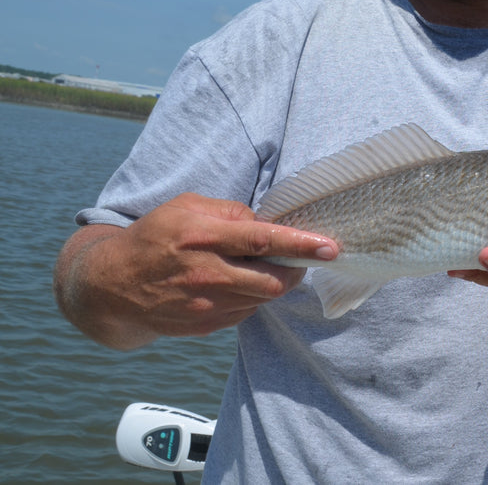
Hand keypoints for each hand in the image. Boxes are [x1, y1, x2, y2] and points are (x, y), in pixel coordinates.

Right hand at [54, 192, 338, 348]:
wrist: (111, 286)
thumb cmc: (154, 236)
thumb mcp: (187, 206)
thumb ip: (230, 211)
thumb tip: (265, 222)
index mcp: (202, 237)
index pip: (262, 240)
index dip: (300, 244)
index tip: (330, 247)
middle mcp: (206, 273)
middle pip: (273, 281)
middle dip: (296, 270)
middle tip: (301, 258)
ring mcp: (205, 305)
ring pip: (262, 298)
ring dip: (274, 283)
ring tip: (264, 267)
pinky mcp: (204, 326)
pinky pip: (245, 312)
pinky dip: (252, 298)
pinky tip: (238, 284)